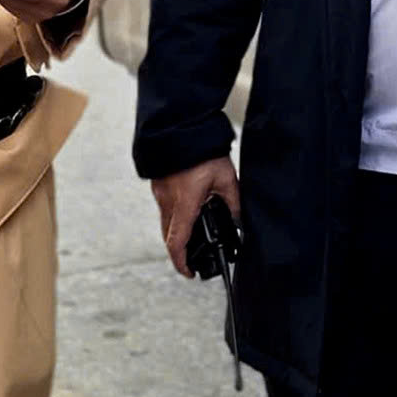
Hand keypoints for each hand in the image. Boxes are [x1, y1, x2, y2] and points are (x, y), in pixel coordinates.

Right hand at [151, 155, 240, 278]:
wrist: (181, 125)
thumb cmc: (203, 149)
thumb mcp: (226, 177)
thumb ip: (233, 202)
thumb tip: (238, 220)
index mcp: (185, 202)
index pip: (177, 242)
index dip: (182, 262)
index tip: (189, 272)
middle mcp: (168, 200)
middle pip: (169, 236)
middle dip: (180, 251)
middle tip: (193, 258)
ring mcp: (160, 192)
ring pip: (166, 223)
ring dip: (176, 233)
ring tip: (193, 234)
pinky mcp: (159, 184)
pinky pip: (164, 208)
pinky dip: (174, 216)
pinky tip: (188, 211)